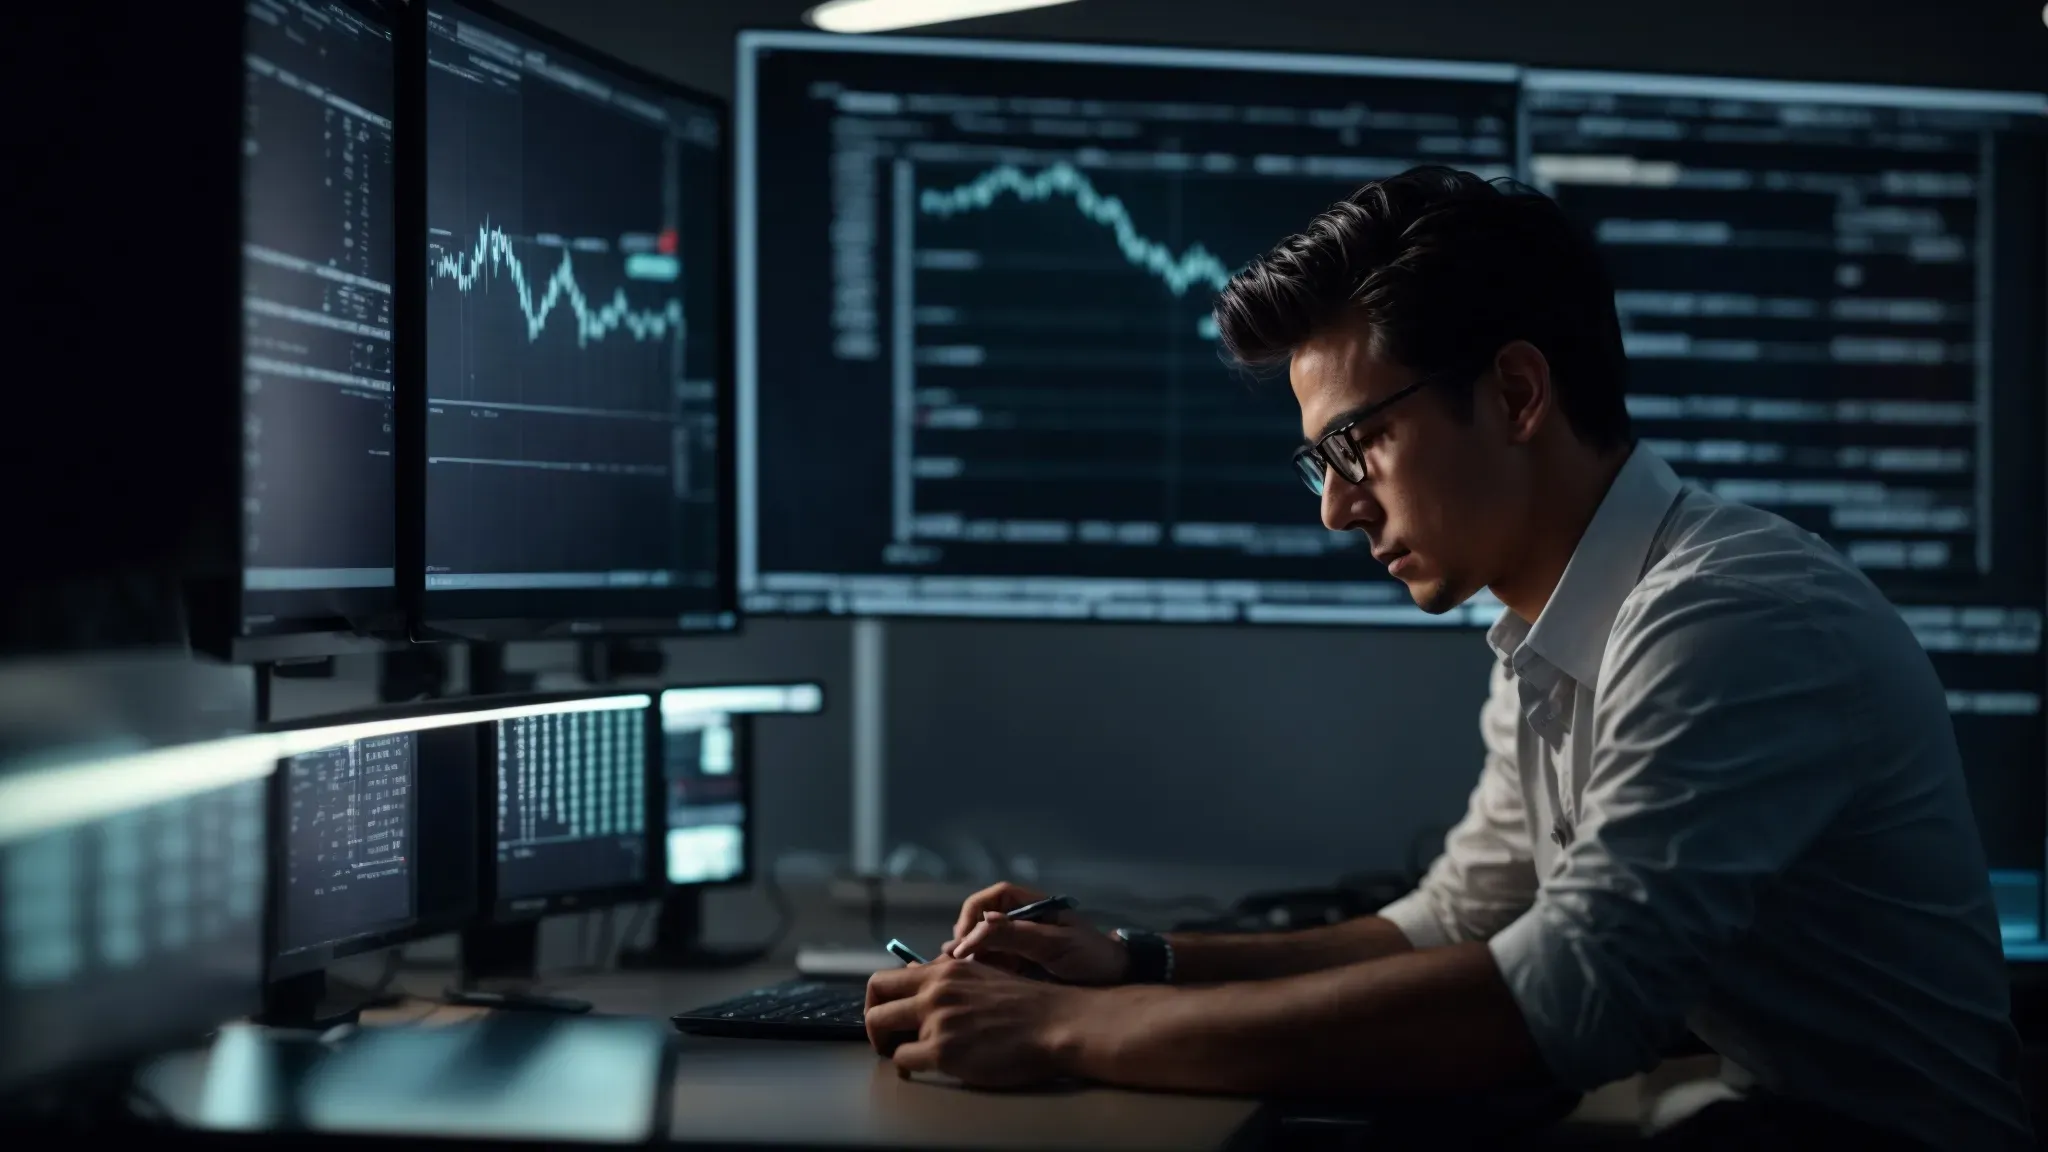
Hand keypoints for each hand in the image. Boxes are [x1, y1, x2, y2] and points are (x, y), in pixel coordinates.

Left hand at [863, 956, 1089, 1087]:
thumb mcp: (982, 974)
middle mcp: (934, 991)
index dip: (878, 1001)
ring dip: (889, 1047)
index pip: (884, 979)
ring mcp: (937, 1020)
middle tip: (888, 1041)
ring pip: (881, 1031)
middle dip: (875, 1027)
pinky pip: (903, 1060)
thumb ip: (948, 979)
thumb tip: (915, 982)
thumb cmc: (1025, 1004)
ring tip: (905, 1055)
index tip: (889, 1016)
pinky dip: (909, 1065)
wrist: (1055, 1023)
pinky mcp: (944, 1051)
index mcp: (943, 970)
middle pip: (874, 1005)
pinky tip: (925, 1066)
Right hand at [941, 881, 1127, 985]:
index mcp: (1033, 907)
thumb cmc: (1091, 957)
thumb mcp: (1055, 944)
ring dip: (972, 958)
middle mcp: (1023, 922)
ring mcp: (1022, 945)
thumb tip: (981, 924)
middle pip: (983, 922)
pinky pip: (994, 965)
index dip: (973, 913)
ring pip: (985, 945)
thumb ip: (1018, 934)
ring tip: (961, 977)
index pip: (993, 898)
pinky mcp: (1021, 968)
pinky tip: (974, 985)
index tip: (965, 938)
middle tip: (956, 964)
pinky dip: (982, 972)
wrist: (1116, 983)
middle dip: (967, 939)